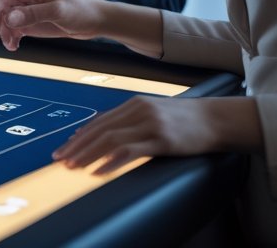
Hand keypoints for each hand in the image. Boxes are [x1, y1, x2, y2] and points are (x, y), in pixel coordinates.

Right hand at [0, 0, 106, 50]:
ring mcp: (27, 5)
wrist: (97, 22)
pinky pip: (12, 26)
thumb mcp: (60, 12)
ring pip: (4, 16)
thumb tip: (9, 18)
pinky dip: (10, 36)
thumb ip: (34, 14)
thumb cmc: (82, 11)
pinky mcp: (30, 18)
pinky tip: (13, 46)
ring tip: (3, 41)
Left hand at [53, 96, 259, 174]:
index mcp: (133, 105)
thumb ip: (131, 120)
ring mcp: (149, 124)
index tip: (65, 148)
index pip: (99, 122)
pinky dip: (111, 161)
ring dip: (88, 154)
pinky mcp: (162, 139)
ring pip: (110, 140)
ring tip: (73, 166)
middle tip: (60, 159)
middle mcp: (138, 111)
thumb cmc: (185, 119)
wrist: (216, 118)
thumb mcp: (154, 112)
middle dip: (77, 146)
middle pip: (99, 130)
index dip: (80, 136)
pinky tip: (99, 171)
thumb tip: (106, 132)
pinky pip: (130, 151)